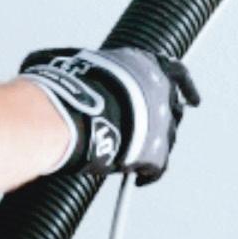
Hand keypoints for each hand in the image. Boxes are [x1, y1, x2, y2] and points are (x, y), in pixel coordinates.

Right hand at [20, 47, 199, 183]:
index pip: (175, 72)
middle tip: (150, 128)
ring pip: (167, 138)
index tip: (191, 95)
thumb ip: (74, 63)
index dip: (184, 85)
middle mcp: (160, 91)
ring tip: (133, 154)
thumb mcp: (69, 59)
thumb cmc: (69, 83)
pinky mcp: (157, 152)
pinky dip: (148, 174)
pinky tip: (137, 178)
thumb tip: (46, 65)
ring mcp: (161, 122)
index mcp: (144, 64)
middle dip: (163, 119)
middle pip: (173, 108)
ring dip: (153, 146)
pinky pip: (157, 166)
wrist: (77, 111)